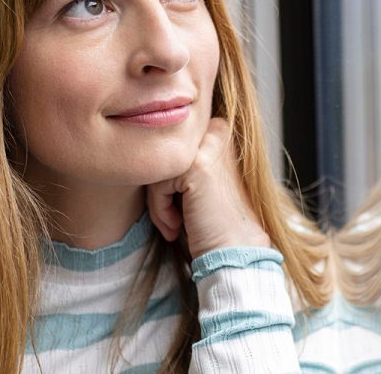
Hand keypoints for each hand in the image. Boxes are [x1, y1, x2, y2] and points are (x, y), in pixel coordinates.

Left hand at [147, 117, 271, 258]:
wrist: (237, 249)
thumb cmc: (218, 221)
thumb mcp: (205, 180)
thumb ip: (184, 160)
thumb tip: (144, 152)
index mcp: (221, 131)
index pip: (171, 145)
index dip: (169, 179)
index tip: (180, 207)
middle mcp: (217, 132)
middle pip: (164, 153)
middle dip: (160, 189)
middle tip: (172, 219)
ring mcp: (208, 146)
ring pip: (158, 168)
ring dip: (158, 202)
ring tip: (173, 225)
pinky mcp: (197, 166)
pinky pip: (157, 183)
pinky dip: (160, 209)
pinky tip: (176, 227)